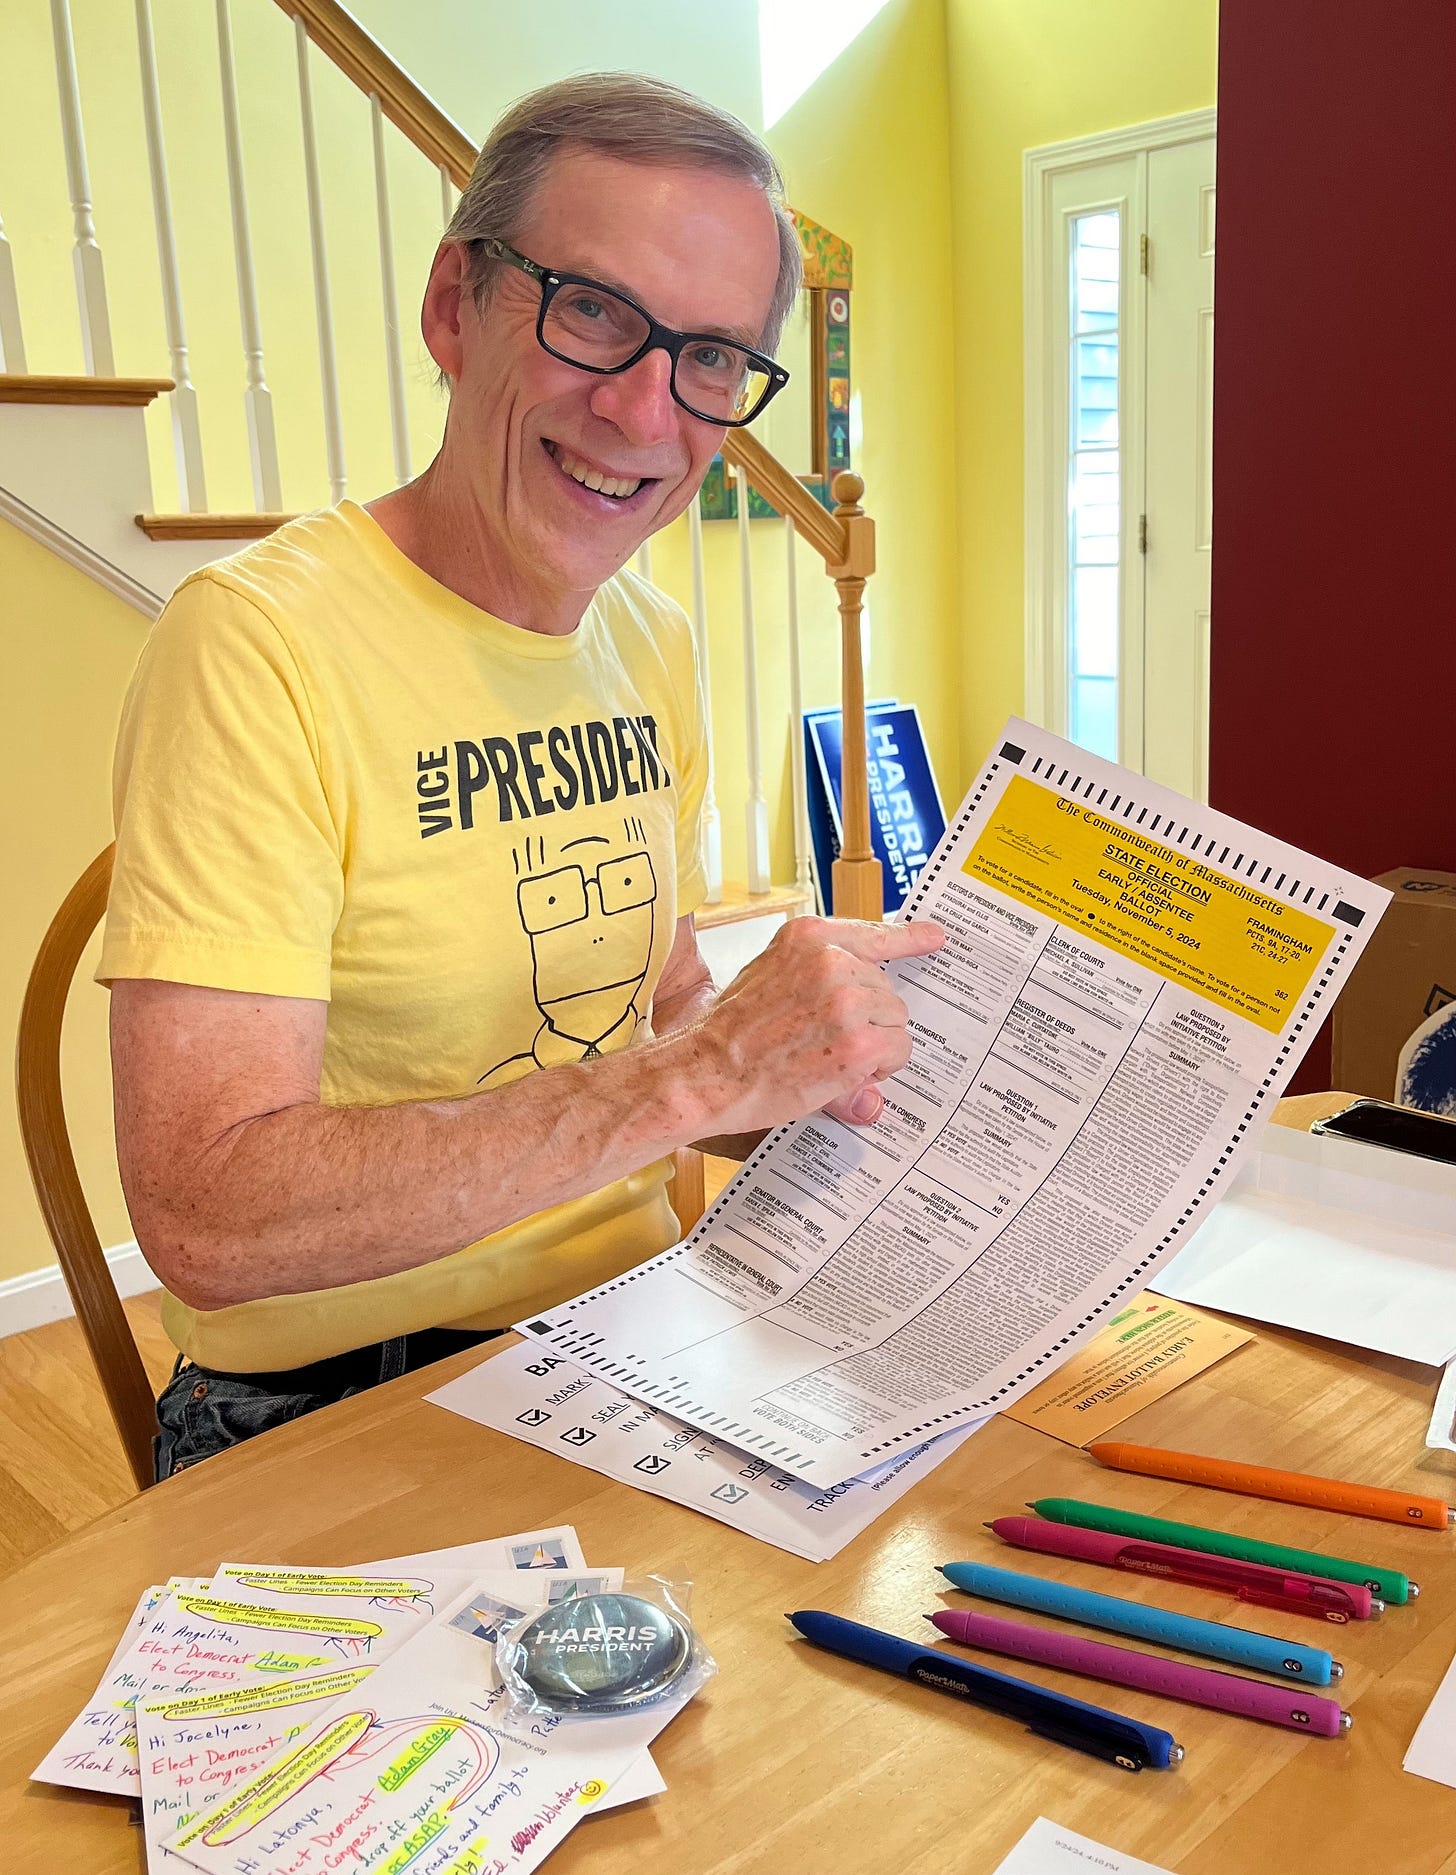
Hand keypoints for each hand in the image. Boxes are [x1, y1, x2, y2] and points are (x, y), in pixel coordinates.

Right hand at [689, 915, 944, 1135]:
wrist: (704, 1072)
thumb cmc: (729, 1033)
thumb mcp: (768, 977)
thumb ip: (819, 980)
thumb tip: (868, 1011)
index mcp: (806, 936)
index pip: (871, 933)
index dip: (907, 938)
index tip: (934, 936)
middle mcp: (830, 959)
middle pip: (887, 990)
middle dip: (868, 1020)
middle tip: (823, 1042)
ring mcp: (848, 999)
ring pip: (896, 1023)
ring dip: (874, 1046)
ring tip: (825, 1057)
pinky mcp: (859, 1041)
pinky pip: (897, 1052)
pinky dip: (878, 1070)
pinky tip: (839, 1073)